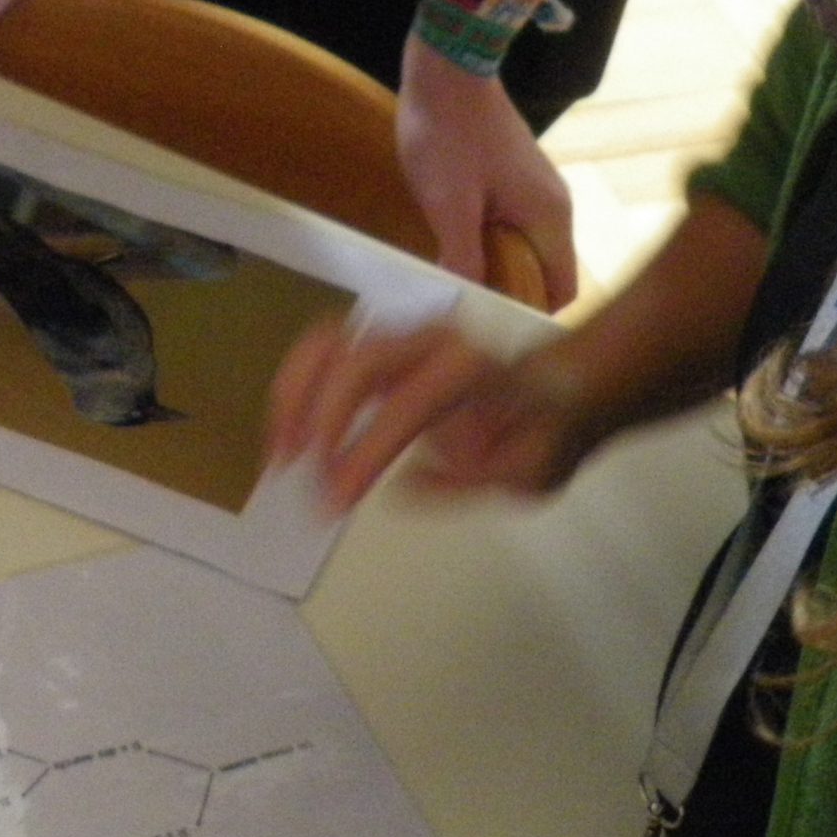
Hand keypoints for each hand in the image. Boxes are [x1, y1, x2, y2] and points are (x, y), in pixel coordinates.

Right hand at [266, 318, 599, 515]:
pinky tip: (288, 433)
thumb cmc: (543, 434)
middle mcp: (432, 340)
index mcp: (472, 368)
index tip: (336, 499)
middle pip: (357, 360)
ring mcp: (401, 336)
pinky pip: (324, 352)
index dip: (365, 450)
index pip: (406, 404)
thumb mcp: (529, 472)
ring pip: (328, 344)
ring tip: (279, 452)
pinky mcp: (380, 345)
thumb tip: (403, 488)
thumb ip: (471, 480)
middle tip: (294, 473)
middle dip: (317, 416)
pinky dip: (296, 387)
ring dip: (293, 395)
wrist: (557, 391)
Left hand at [397, 46, 576, 310]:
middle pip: (546, 273)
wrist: (449, 65)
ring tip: (462, 287)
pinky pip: (515, 226)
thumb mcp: (449, 206)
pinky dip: (493, 244)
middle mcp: (556, 206)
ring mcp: (538, 189)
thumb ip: (463, 260)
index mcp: (551, 218)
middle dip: (514, 297)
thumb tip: (467, 308)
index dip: (535, 319)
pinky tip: (458, 248)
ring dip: (500, 270)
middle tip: (473, 319)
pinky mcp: (517, 176)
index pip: (563, 291)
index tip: (499, 337)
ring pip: (528, 249)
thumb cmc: (449, 133)